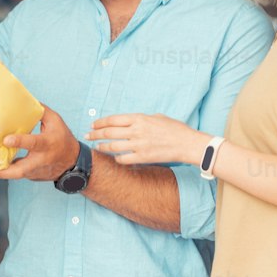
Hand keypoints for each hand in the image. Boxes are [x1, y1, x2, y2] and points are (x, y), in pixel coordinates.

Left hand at [0, 106, 78, 181]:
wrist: (72, 165)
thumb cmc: (63, 140)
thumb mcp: (56, 122)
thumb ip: (40, 111)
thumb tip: (23, 100)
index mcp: (46, 145)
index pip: (33, 143)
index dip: (20, 141)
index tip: (6, 139)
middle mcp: (38, 160)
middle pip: (16, 170)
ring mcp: (32, 171)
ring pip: (10, 175)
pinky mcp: (28, 175)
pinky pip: (11, 173)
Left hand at [88, 114, 207, 165]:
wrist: (187, 143)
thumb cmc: (175, 129)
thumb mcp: (157, 117)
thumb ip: (141, 119)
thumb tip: (130, 122)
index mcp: (139, 118)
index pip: (113, 120)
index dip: (100, 122)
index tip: (93, 124)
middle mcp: (137, 131)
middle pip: (109, 132)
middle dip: (95, 134)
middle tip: (88, 135)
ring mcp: (139, 145)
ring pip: (112, 146)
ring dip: (102, 146)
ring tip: (97, 146)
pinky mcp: (143, 158)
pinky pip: (123, 159)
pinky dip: (116, 158)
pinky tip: (114, 157)